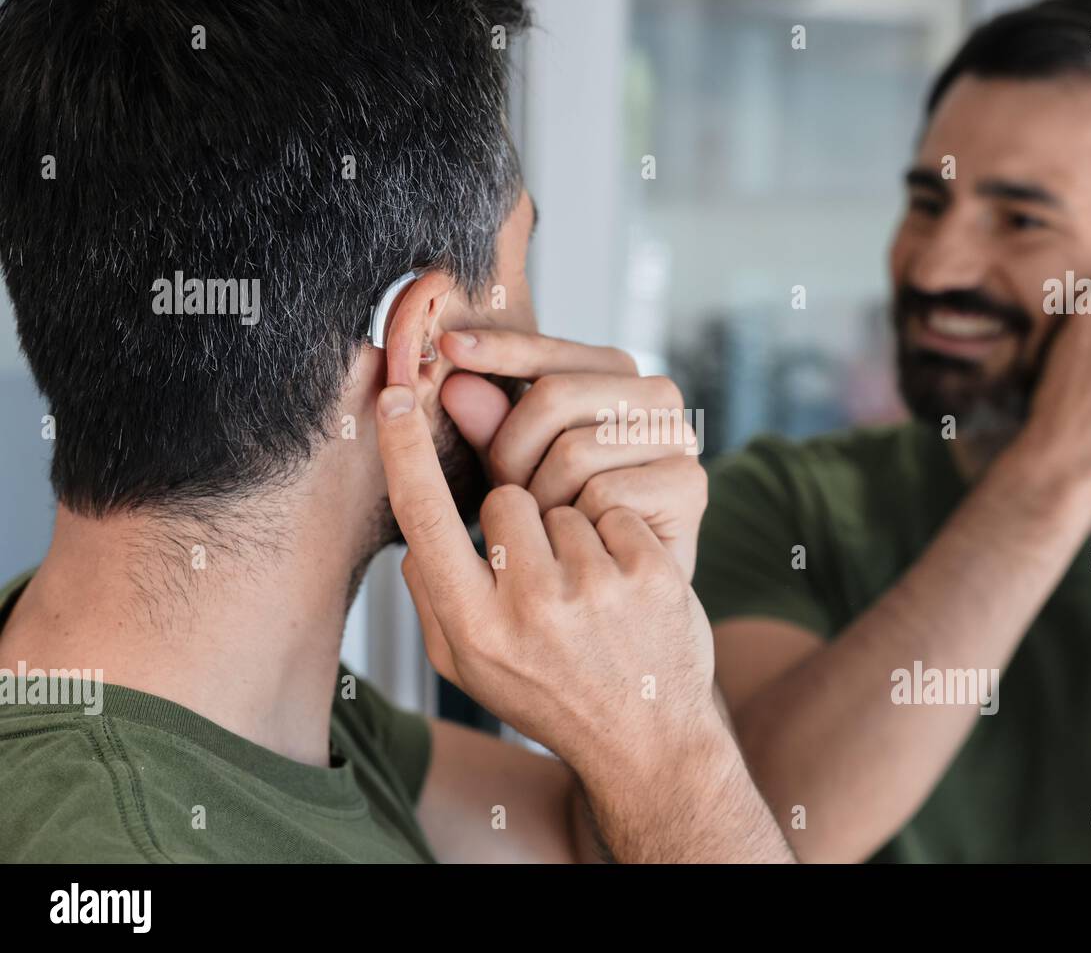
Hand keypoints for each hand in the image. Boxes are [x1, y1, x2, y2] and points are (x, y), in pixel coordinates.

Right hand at [375, 384, 719, 778]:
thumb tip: (415, 529)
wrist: (648, 740)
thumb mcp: (470, 667)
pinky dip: (617, 539)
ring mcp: (593, 588)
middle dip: (520, 523)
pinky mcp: (647, 572)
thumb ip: (432, 597)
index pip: (423, 518)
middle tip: (545, 579)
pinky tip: (624, 588)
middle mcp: (528, 606)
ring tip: (588, 593)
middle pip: (503, 498)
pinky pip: (613, 510)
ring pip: (561, 503)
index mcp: (472, 626)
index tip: (395, 396)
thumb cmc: (549, 696)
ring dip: (571, 534)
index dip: (403, 451)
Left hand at [436, 330, 705, 577]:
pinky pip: (602, 494)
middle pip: (554, 397)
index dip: (499, 350)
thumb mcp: (519, 473)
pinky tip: (581, 546)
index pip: (549, 354)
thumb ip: (491, 429)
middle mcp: (657, 394)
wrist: (627, 610)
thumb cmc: (567, 532)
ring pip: (573, 451)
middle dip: (510, 451)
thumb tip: (454, 383)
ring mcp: (678, 436)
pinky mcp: (688, 483)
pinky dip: (577, 525)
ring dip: (540, 500)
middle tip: (504, 496)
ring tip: (544, 531)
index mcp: (617, 376)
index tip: (448, 347)